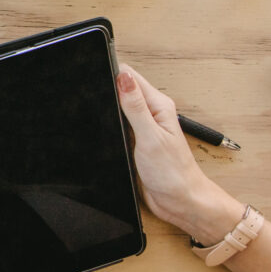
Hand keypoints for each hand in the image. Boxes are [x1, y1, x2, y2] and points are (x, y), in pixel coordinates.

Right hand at [113, 63, 244, 245]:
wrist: (180, 200)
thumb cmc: (173, 173)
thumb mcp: (151, 137)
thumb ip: (135, 107)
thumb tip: (123, 78)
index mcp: (158, 106)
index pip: (131, 77)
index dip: (113, 72)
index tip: (97, 71)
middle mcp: (152, 113)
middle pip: (124, 89)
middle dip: (107, 87)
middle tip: (91, 87)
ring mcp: (144, 127)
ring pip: (120, 106)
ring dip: (109, 105)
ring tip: (96, 103)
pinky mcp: (138, 141)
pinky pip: (120, 124)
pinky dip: (111, 122)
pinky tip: (106, 125)